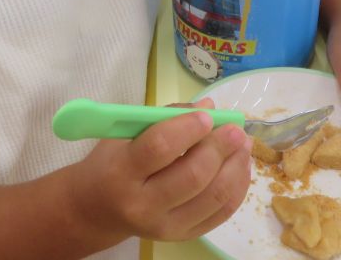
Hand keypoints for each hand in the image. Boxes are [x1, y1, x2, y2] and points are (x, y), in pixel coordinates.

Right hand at [67, 100, 252, 243]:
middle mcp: (143, 205)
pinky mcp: (183, 236)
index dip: (187, 129)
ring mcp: (165, 226)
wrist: (97, 210)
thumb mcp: (122, 134)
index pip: (159, 148)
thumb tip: (208, 105)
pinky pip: (221, 213)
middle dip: (219, 148)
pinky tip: (241, 167)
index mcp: (121, 172)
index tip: (208, 115)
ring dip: (235, 167)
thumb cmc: (110, 163)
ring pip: (213, 196)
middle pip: (192, 176)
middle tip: (235, 128)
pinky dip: (237, 188)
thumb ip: (163, 117)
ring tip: (244, 144)